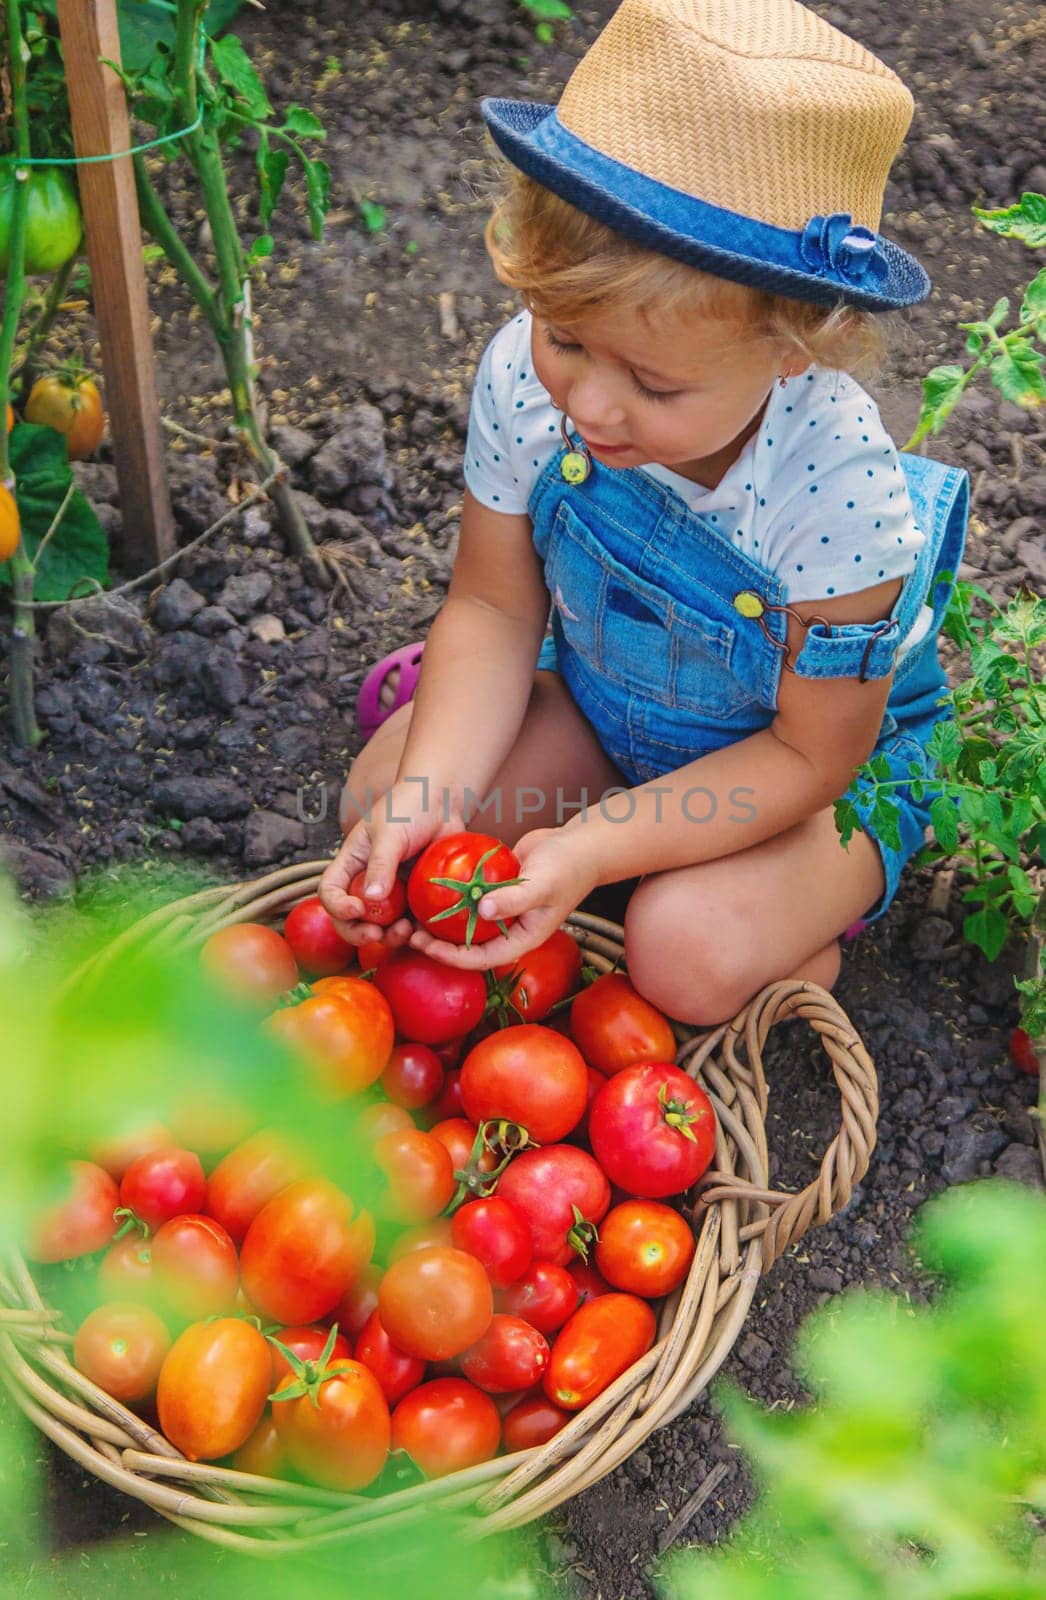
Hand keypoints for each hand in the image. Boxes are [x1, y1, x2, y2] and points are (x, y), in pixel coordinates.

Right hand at [319, 781, 464, 948]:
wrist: (443, 801)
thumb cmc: (409, 807)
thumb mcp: (390, 832)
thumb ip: (380, 863)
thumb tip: (372, 898)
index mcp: (352, 864)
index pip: (330, 892)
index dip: (336, 907)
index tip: (356, 910)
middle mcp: (368, 882)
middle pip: (350, 919)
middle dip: (359, 932)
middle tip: (377, 934)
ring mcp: (393, 893)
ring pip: (382, 927)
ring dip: (389, 937)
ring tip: (406, 931)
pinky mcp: (416, 899)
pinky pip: (412, 922)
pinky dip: (415, 932)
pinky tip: (423, 930)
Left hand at [407, 826, 598, 970]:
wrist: (581, 845)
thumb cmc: (568, 867)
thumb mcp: (541, 883)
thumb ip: (514, 899)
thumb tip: (482, 911)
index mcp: (522, 938)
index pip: (481, 959)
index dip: (451, 957)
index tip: (426, 946)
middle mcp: (511, 929)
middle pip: (470, 946)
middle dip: (440, 944)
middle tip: (411, 932)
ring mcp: (504, 911)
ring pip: (468, 924)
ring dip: (443, 923)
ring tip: (415, 914)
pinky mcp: (498, 891)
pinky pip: (472, 900)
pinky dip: (454, 899)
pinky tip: (432, 888)